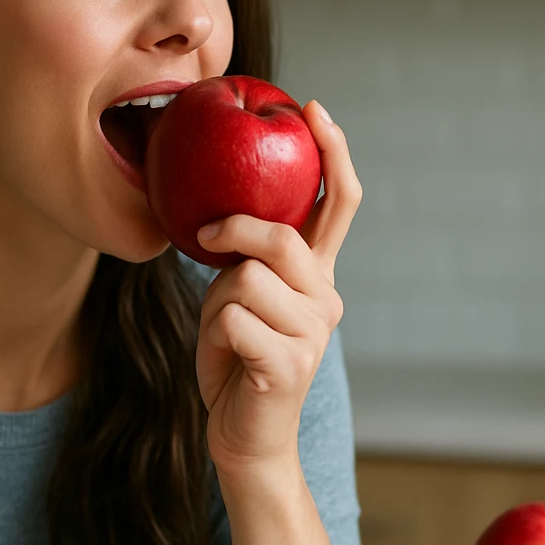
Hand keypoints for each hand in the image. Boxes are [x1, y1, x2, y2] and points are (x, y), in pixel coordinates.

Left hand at [195, 99, 361, 475]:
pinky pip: (234, 320)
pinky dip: (216, 336)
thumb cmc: (234, 359)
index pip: (338, 203)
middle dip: (235, 231)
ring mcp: (315, 333)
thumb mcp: (235, 294)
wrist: (242, 435)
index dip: (332, 153)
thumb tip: (221, 212)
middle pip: (281, 238)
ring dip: (218, 304)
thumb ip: (246, 256)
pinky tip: (232, 361)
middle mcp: (326, 298)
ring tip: (227, 335)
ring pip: (246, 281)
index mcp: (318, 275)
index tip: (312, 109)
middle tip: (205, 237)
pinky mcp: (292, 363)